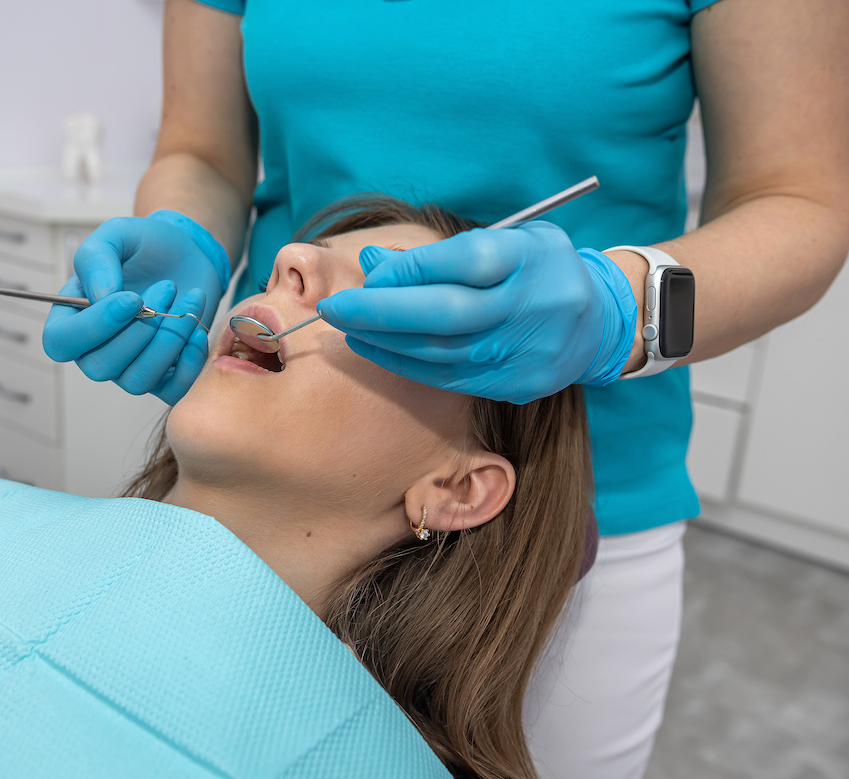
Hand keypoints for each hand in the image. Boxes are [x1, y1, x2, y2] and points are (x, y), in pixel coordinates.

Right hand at [41, 212, 229, 404]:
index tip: (132, 297)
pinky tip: (196, 330)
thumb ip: (96, 258)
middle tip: (166, 287)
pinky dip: (188, 363)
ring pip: (137, 380)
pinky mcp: (164, 374)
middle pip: (100, 367)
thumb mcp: (116, 235)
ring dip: (167, 343)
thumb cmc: (145, 245)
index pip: (62, 342)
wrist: (186, 253)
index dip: (95, 327)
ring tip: (187, 302)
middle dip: (139, 330)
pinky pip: (171, 390)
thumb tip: (100, 296)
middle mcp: (95, 349)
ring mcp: (129, 366)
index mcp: (71, 318)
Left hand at [316, 222, 637, 404]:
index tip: (369, 270)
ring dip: (384, 340)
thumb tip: (373, 261)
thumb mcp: (503, 240)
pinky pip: (447, 376)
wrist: (597, 322)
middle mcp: (531, 306)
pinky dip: (404, 363)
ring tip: (346, 327)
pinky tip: (375, 347)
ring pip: (440, 351)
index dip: (411, 269)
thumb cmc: (535, 269)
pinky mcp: (515, 384)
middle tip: (335, 308)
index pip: (463, 262)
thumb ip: (440, 251)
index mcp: (530, 258)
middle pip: (446, 313)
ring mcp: (524, 351)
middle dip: (381, 311)